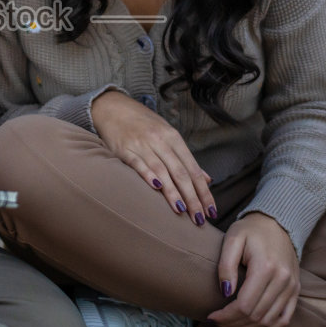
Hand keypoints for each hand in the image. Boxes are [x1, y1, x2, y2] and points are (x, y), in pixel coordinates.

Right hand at [90, 90, 214, 224]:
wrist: (114, 108)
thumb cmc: (143, 125)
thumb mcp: (168, 136)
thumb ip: (186, 159)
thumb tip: (206, 179)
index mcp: (174, 138)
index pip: (193, 169)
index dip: (204, 191)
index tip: (211, 211)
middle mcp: (160, 141)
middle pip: (180, 173)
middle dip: (192, 197)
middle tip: (199, 218)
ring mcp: (142, 144)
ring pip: (162, 171)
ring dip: (172, 192)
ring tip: (181, 210)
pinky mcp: (124, 149)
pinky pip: (138, 163)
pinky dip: (148, 175)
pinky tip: (156, 188)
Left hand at [210, 213, 299, 326]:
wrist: (278, 222)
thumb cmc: (251, 230)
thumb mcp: (232, 239)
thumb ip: (226, 265)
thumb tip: (225, 292)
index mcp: (265, 267)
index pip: (245, 305)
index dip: (226, 316)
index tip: (211, 317)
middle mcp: (283, 280)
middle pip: (256, 316)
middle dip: (233, 323)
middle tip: (217, 321)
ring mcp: (292, 286)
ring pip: (269, 320)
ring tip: (230, 323)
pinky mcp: (295, 290)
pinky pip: (284, 318)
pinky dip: (267, 326)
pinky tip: (251, 324)